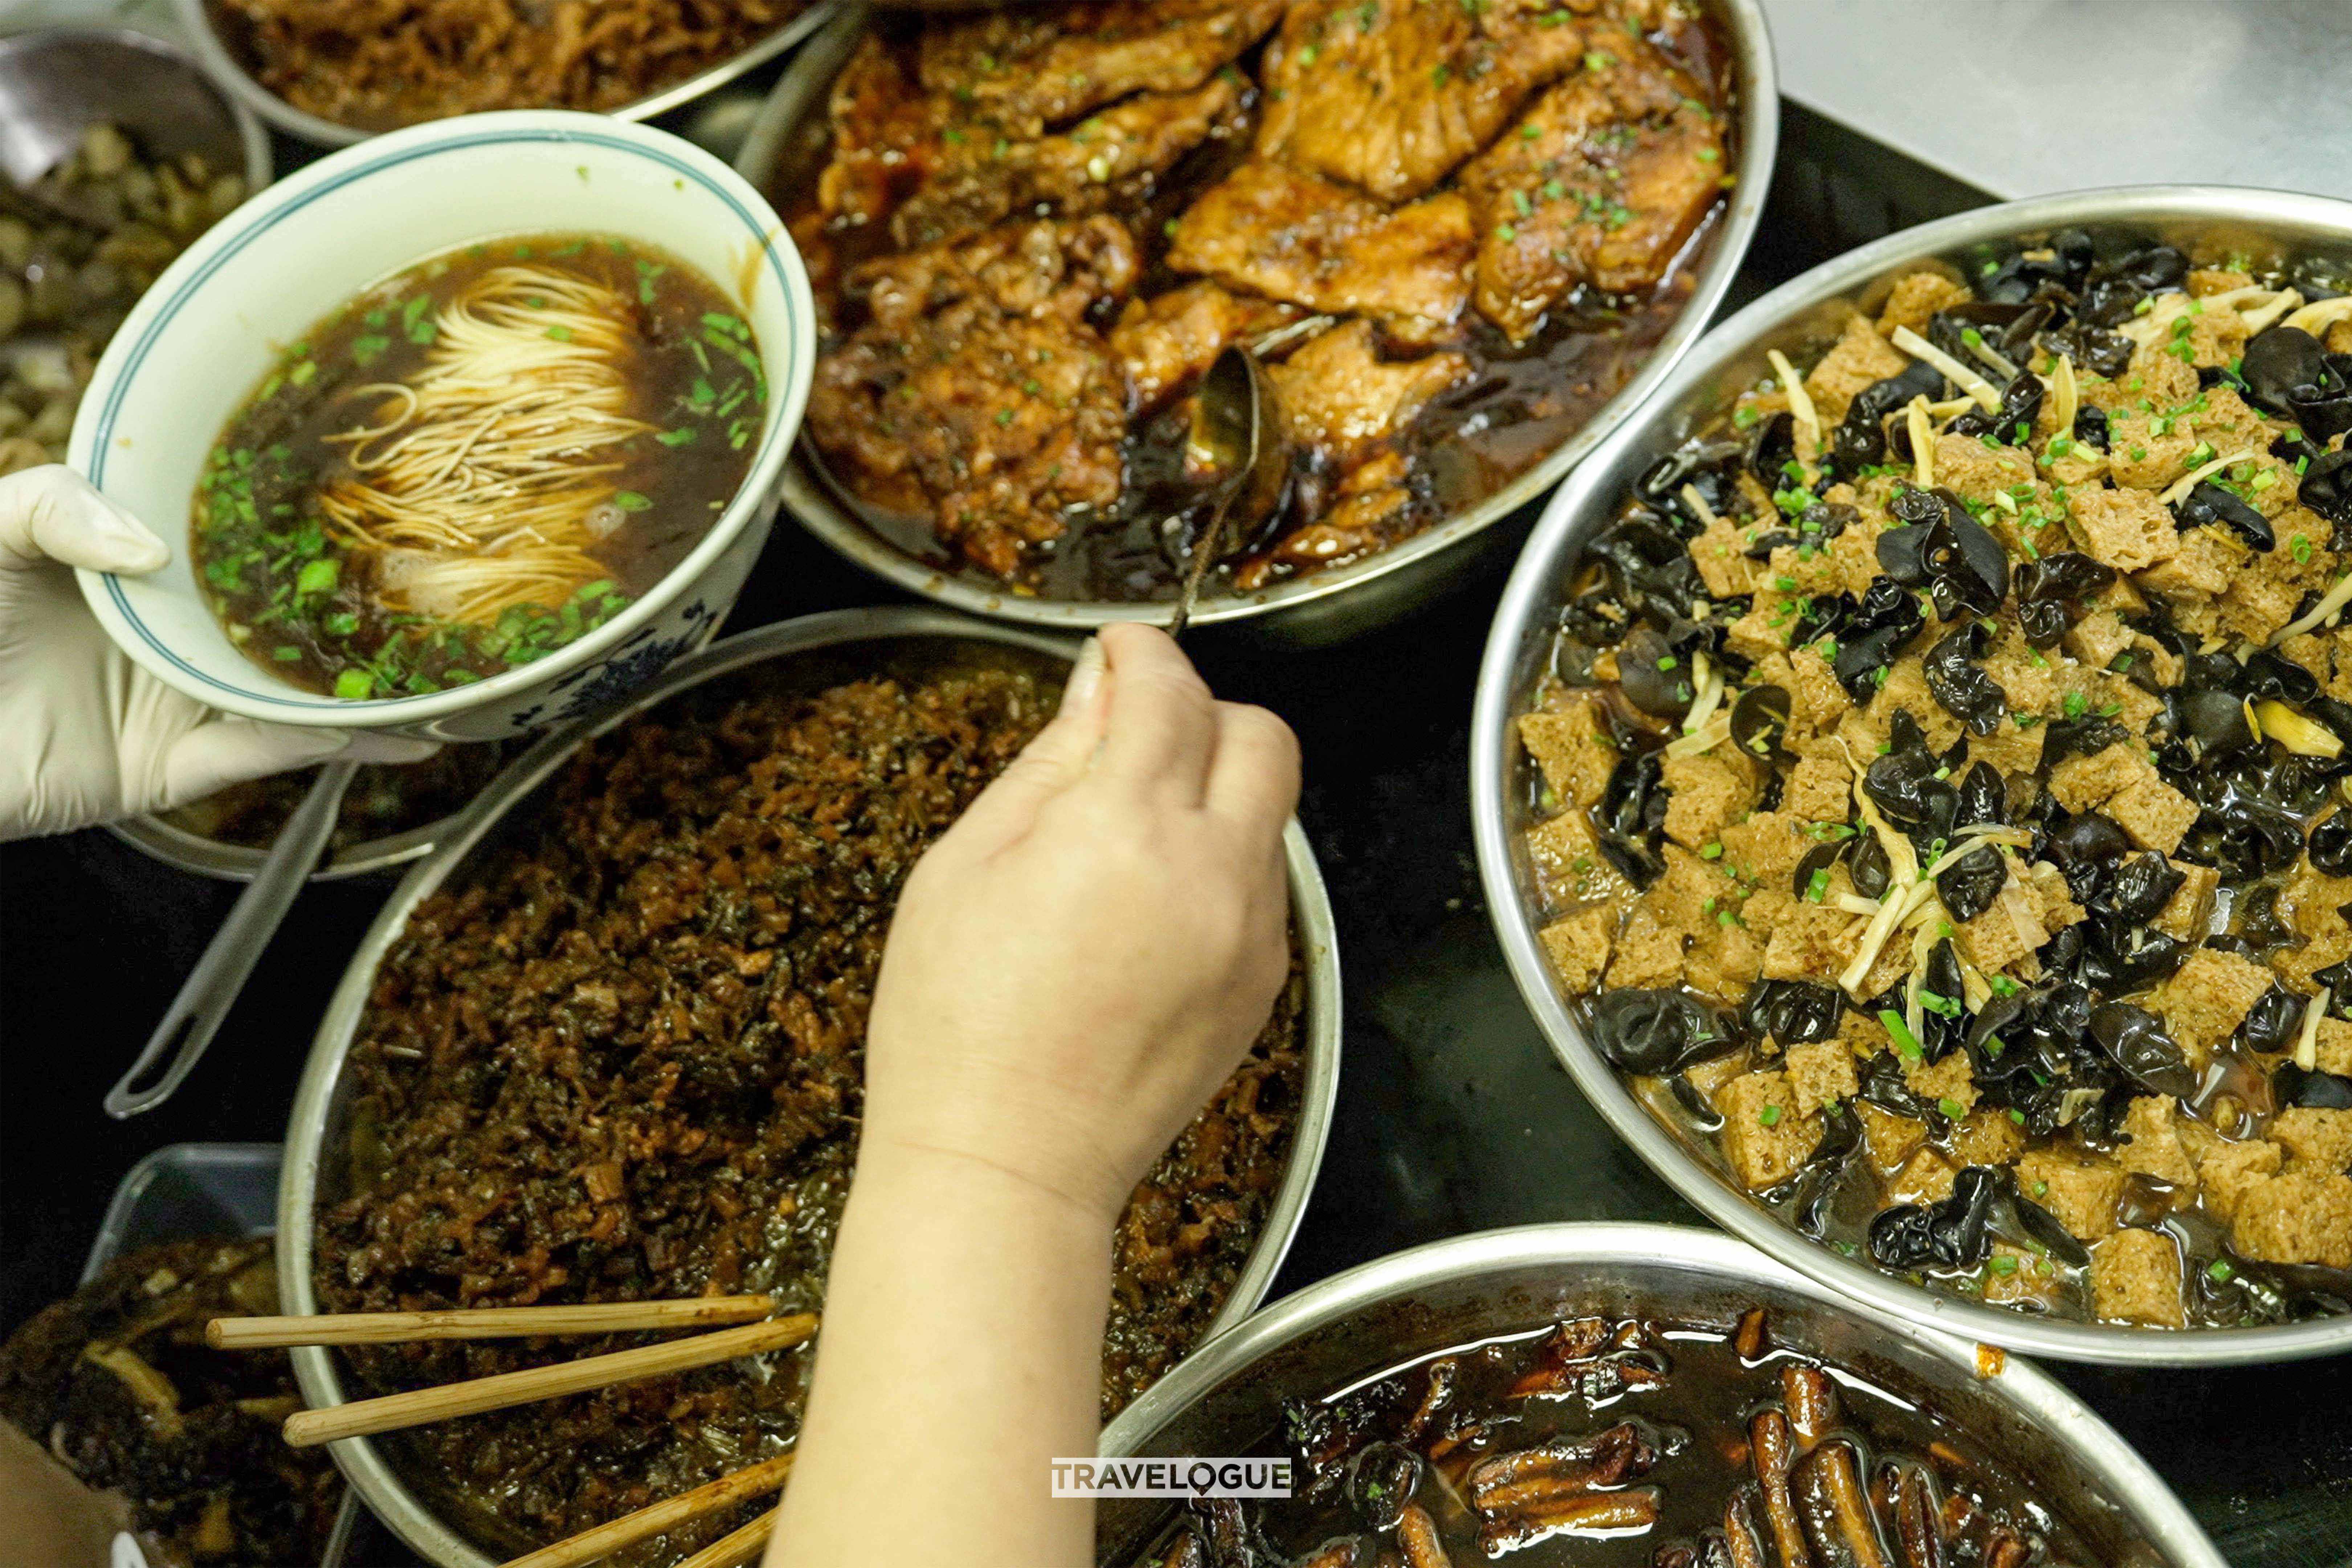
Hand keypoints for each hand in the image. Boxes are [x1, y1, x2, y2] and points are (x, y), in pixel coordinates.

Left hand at [0, 465, 431, 840]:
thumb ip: (64, 503)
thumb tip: (156, 548)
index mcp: (141, 568)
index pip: (239, 542)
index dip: (304, 523)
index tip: (373, 499)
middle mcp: (172, 633)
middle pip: (282, 622)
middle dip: (362, 613)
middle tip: (446, 593)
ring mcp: (174, 702)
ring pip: (290, 694)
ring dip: (368, 689)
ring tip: (448, 674)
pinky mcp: (164, 769)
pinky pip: (258, 756)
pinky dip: (325, 746)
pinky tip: (393, 731)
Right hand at [863, 622, 1300, 1222]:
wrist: (1006, 1167)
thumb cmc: (956, 1027)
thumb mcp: (966, 865)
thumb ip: (1050, 763)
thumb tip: (1097, 685)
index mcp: (1124, 833)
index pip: (1167, 692)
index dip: (1140, 654)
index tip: (1116, 652)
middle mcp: (1209, 876)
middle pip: (1260, 735)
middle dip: (1202, 713)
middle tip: (1136, 734)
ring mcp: (1249, 936)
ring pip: (1269, 811)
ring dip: (1213, 792)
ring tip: (1128, 837)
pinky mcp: (1262, 986)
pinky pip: (1263, 887)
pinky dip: (1220, 865)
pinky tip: (1148, 905)